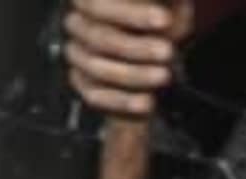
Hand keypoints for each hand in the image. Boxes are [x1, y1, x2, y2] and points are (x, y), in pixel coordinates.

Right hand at [61, 0, 193, 114]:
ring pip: (96, 68)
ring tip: (164, 76)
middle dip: (138, 47)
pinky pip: (95, 96)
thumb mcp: (166, 5)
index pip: (99, 5)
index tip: (165, 20)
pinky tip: (147, 101)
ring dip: (134, 75)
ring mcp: (77, 55)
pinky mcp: (81, 83)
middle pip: (99, 37)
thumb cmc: (160, 21)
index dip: (133, 14)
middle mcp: (77, 24)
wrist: (157, 53)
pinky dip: (123, 101)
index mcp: (90, 0)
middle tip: (168, 51)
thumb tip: (168, 7)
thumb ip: (161, 3)